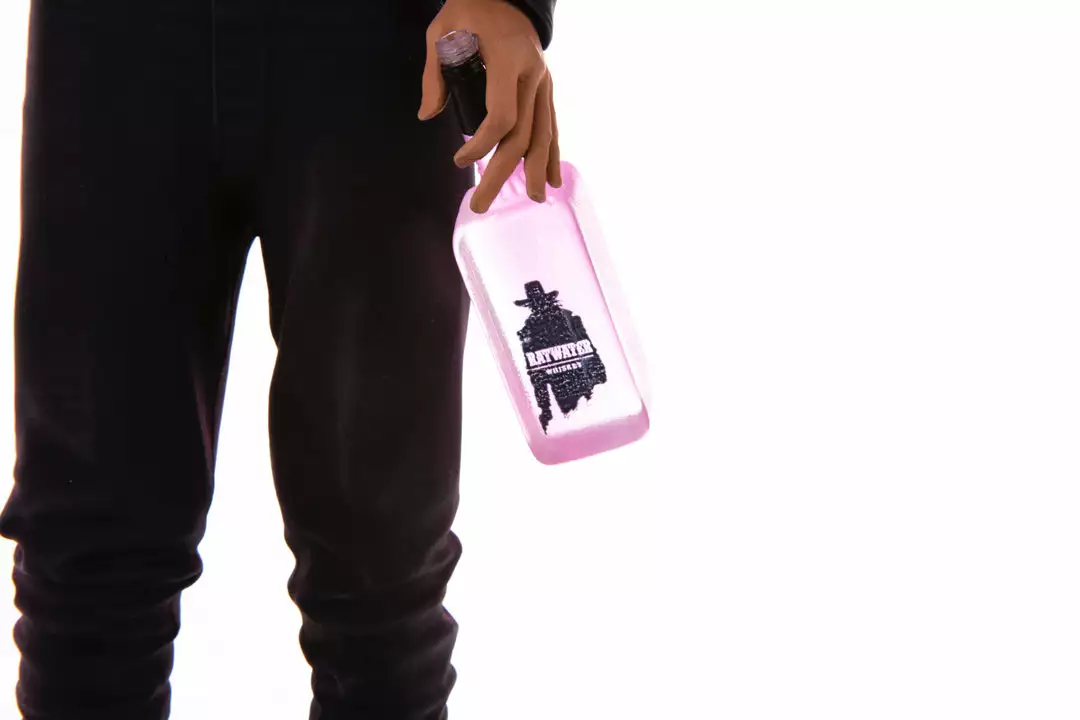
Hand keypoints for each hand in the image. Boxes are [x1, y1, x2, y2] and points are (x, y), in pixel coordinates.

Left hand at [419, 0, 561, 213]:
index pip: (502, 116)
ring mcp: (543, 83)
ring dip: (536, 171)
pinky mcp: (546, 87)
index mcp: (507, 61)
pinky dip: (552, 154)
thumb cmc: (471, 9)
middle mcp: (532, 76)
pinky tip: (551, 180)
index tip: (459, 160)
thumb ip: (434, 74)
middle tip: (482, 204)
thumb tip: (428, 115)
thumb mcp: (442, 31)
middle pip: (522, 135)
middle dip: (503, 173)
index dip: (481, 144)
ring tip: (532, 200)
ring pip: (543, 135)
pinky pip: (551, 125)